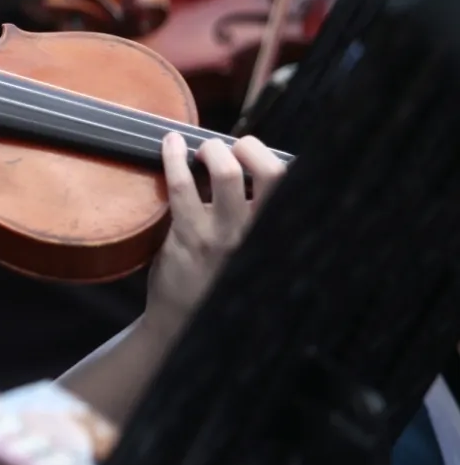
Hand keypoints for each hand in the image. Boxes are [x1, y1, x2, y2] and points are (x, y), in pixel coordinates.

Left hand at [144, 133, 285, 328]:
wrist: (183, 320)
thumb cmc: (217, 278)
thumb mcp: (250, 250)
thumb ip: (255, 218)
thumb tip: (248, 169)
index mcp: (275, 233)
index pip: (294, 185)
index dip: (273, 159)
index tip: (255, 152)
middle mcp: (258, 234)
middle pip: (273, 172)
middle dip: (249, 147)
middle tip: (230, 148)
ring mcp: (224, 235)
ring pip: (227, 174)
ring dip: (213, 150)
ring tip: (202, 149)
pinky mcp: (189, 236)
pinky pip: (182, 186)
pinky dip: (174, 158)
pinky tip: (170, 144)